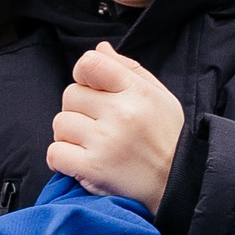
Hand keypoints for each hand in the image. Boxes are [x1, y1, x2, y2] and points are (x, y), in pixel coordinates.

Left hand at [47, 44, 185, 207]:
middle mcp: (121, 113)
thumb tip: (100, 48)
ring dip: (69, 135)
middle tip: (97, 125)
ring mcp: (105, 141)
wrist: (179, 186)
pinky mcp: (92, 168)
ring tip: (91, 145)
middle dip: (78, 109)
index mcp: (136, 92)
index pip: (90, 63)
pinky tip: (79, 162)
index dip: (83, 74)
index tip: (91, 89)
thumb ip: (129, 69)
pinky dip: (61, 159)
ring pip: (60, 123)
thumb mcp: (159, 97)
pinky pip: (55, 152)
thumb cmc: (167, 139)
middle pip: (70, 94)